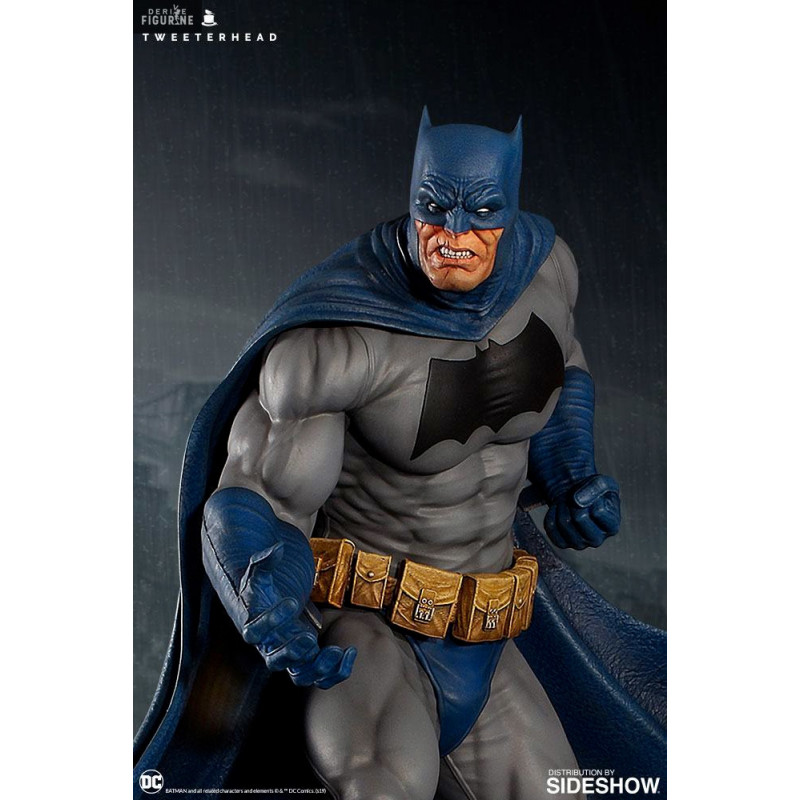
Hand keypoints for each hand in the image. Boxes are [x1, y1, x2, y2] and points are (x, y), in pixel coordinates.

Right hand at [239, 544, 356, 689]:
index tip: (292, 602)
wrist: (271, 590)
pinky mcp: (308, 653)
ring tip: (335, 652)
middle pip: (275, 660)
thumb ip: (265, 560)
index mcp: (254, 623)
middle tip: (309, 638)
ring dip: (317, 667)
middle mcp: (270, 643)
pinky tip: (350, 652)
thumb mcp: (260, 569)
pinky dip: (335, 670)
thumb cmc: (264, 581)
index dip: (272, 621)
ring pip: (299, 673)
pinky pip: (320, 673)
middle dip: (293, 651)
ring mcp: (290, 650)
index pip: (254, 631)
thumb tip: (276, 549)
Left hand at [544, 474, 619, 549]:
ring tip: (568, 502)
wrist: (578, 497)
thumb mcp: (603, 482)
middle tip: (576, 497)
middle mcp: (597, 540)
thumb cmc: (593, 491)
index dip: (592, 497)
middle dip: (575, 502)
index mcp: (612, 527)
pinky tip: (560, 509)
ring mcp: (579, 544)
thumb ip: (596, 487)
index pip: (598, 511)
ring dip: (562, 505)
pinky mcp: (563, 543)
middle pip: (579, 518)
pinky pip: (550, 527)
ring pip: (563, 522)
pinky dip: (551, 513)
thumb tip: (577, 502)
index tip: (592, 495)